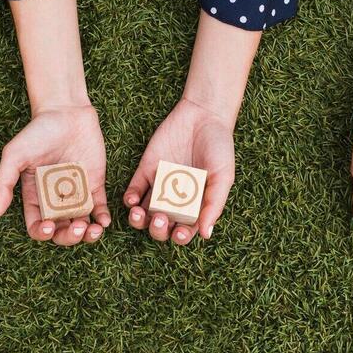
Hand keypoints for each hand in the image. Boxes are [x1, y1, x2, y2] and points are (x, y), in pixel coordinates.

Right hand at [0, 104, 109, 245]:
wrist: (66, 111)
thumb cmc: (37, 132)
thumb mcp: (14, 155)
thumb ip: (3, 183)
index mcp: (34, 197)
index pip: (37, 227)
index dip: (43, 233)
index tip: (50, 226)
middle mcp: (55, 200)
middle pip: (61, 231)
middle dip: (69, 237)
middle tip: (78, 228)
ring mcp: (76, 194)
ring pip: (81, 224)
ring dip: (88, 234)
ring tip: (93, 230)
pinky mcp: (94, 184)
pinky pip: (99, 208)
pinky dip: (103, 219)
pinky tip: (103, 220)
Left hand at [124, 99, 234, 244]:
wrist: (203, 115)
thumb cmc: (219, 147)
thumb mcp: (223, 176)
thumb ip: (214, 204)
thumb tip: (205, 234)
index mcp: (195, 205)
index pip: (184, 230)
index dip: (179, 237)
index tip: (178, 233)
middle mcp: (175, 200)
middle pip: (161, 226)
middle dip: (157, 230)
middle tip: (159, 221)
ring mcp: (159, 186)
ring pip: (144, 212)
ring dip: (138, 220)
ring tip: (139, 215)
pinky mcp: (146, 170)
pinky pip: (134, 190)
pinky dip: (130, 198)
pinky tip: (132, 200)